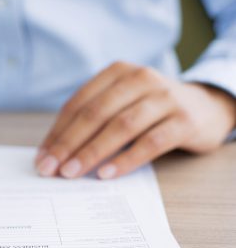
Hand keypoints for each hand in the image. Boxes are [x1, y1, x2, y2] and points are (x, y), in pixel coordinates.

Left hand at [36, 61, 235, 178]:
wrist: (206, 106)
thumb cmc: (150, 108)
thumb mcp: (121, 103)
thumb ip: (93, 119)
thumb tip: (54, 152)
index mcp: (117, 73)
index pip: (78, 104)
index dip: (57, 132)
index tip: (42, 157)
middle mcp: (140, 79)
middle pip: (95, 114)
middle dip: (68, 143)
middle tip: (50, 168)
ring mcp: (164, 98)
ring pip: (120, 126)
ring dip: (92, 152)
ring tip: (71, 173)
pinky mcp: (184, 120)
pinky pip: (150, 142)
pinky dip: (126, 160)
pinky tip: (106, 174)